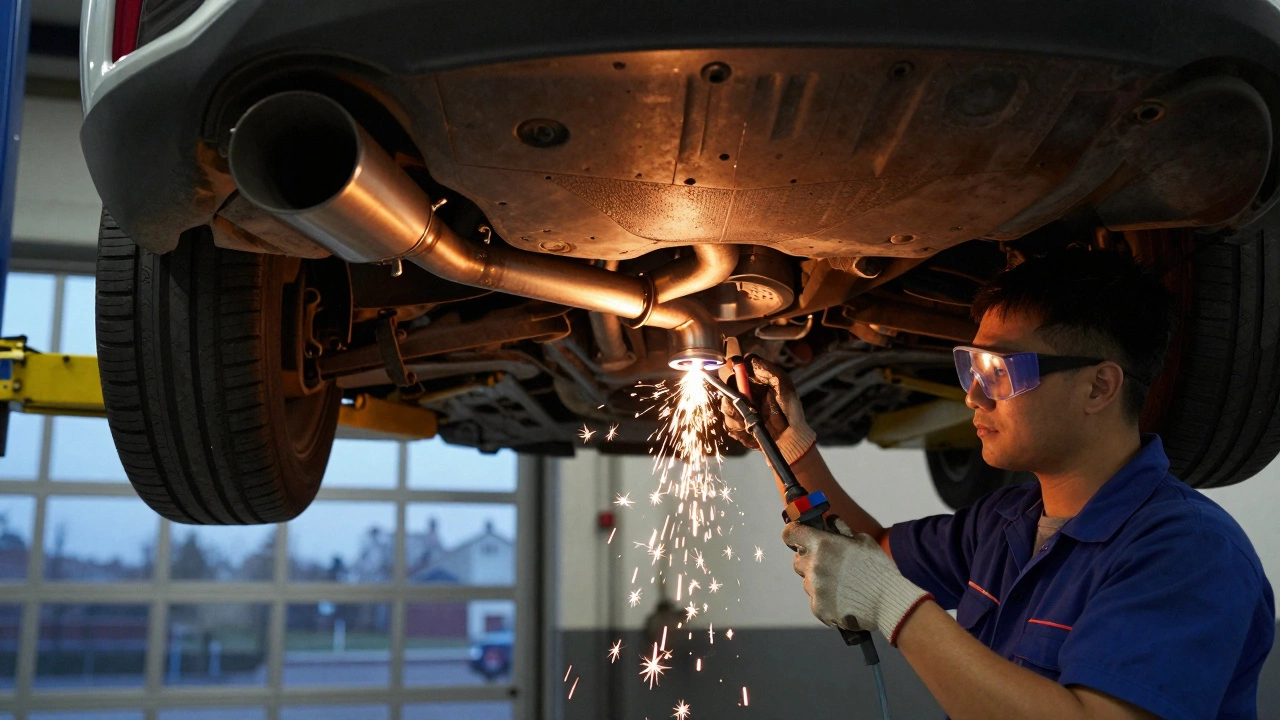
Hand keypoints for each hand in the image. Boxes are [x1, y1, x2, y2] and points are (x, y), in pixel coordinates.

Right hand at [719, 355, 815, 463]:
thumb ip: (768, 370)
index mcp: (754, 382)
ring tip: (754, 419)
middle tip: (746, 401)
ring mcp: (739, 410)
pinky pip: (729, 424)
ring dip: (737, 413)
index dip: (733, 368)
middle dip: (733, 394)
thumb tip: (749, 358)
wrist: (790, 436)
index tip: (736, 371)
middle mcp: (744, 394)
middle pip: (726, 387)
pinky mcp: (736, 426)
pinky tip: (751, 428)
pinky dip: (739, 426)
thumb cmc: (790, 409)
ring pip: (725, 406)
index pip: (736, 369)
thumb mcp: (783, 385)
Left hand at [782, 518, 930, 644]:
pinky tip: (844, 599)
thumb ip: (841, 529)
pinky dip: (826, 600)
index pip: (791, 533)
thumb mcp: (862, 541)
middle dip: (810, 560)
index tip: (799, 537)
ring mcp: (814, 588)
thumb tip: (830, 521)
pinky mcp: (818, 607)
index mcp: (822, 544)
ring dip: (819, 581)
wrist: (889, 601)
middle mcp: (814, 565)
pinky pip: (816, 600)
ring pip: (808, 582)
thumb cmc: (878, 568)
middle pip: (798, 560)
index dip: (793, 534)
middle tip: (830, 565)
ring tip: (844, 585)